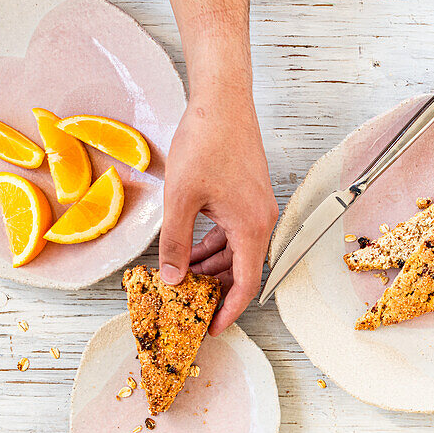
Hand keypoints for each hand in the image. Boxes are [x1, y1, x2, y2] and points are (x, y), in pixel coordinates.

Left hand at [159, 87, 277, 334]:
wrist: (223, 102)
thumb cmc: (206, 143)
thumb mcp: (181, 198)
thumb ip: (176, 243)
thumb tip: (172, 279)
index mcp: (251, 227)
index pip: (245, 284)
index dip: (230, 311)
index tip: (212, 329)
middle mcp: (261, 222)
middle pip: (243, 271)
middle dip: (218, 292)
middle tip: (191, 308)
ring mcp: (257, 209)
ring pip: (238, 253)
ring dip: (214, 269)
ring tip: (185, 281)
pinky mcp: (249, 198)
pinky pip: (235, 234)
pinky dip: (216, 247)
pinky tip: (193, 251)